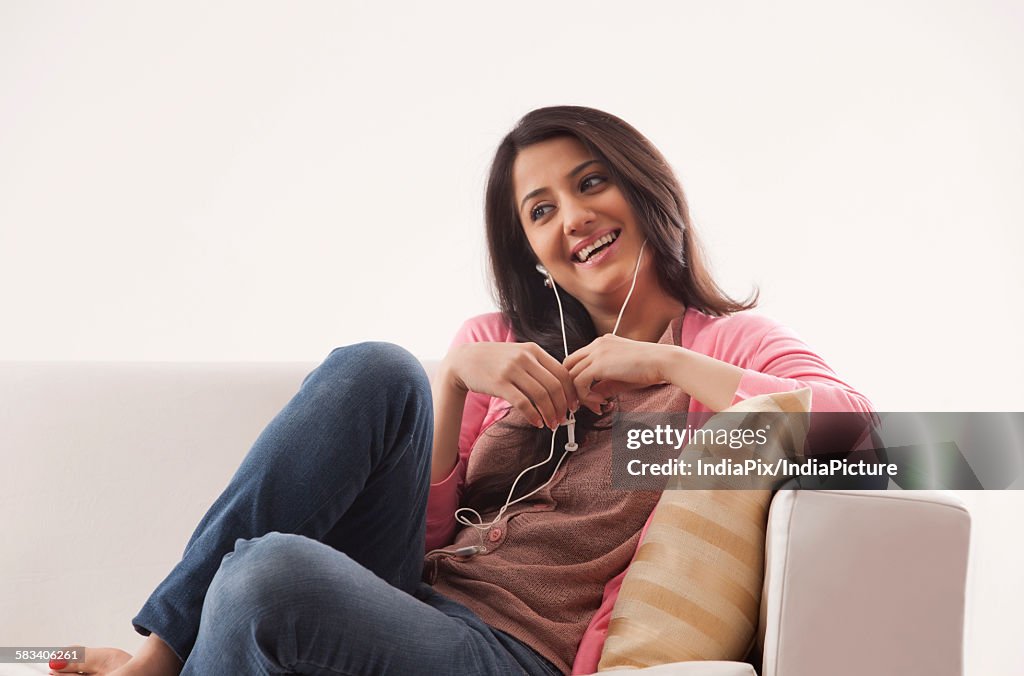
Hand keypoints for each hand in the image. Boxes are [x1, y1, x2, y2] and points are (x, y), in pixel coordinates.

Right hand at [443, 342, 578, 428]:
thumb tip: (562, 387)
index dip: (571, 392)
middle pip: (554, 385)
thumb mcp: (519, 354)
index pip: (562, 372)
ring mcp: (511, 369)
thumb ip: (538, 365)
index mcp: (533, 350)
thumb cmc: (494, 361)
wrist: (464, 360)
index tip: (574, 406)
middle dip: (562, 406)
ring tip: (552, 424)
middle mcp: (524, 357)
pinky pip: (523, 403)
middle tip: (564, 419)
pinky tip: (536, 422)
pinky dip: (533, 415)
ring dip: (550, 413)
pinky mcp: (499, 383)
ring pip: (541, 395)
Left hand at [563, 335, 668, 412]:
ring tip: (595, 405)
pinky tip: (600, 402)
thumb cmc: (650, 369)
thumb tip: (591, 397)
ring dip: (579, 395)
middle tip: (580, 404)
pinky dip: (585, 396)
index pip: (577, 360)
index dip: (577, 379)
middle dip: (571, 387)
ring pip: (571, 375)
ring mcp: (596, 352)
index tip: (586, 396)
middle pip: (568, 365)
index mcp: (603, 343)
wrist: (664, 362)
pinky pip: (579, 382)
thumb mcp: (621, 376)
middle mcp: (597, 344)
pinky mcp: (598, 364)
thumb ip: (604, 384)